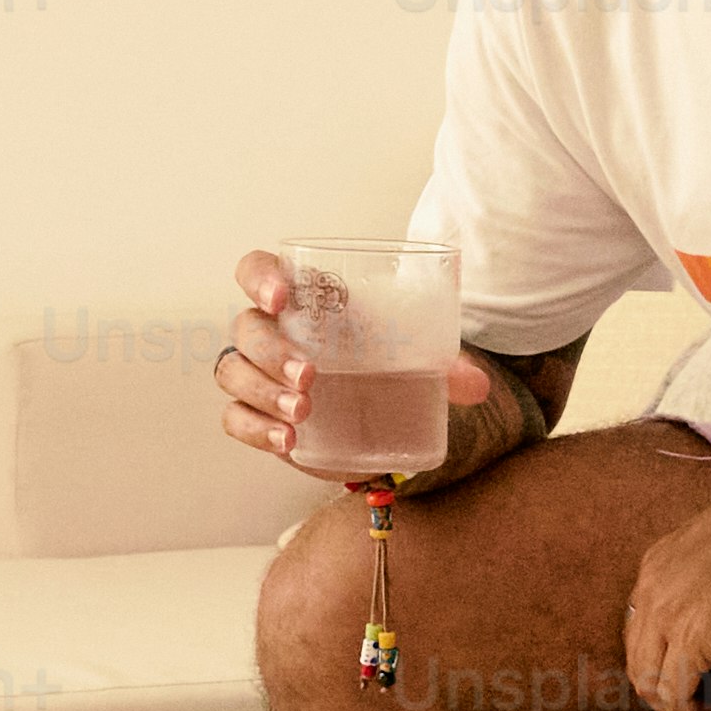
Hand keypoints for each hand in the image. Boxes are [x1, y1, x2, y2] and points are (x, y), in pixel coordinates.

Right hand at [224, 248, 494, 486]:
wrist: (378, 408)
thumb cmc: (387, 360)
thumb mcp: (419, 355)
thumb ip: (447, 364)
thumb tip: (476, 385)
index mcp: (301, 298)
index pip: (256, 270)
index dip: (259, 277)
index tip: (281, 297)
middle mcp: (270, 331)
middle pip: (247, 328)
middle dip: (272, 351)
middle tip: (311, 376)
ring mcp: (258, 374)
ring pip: (233, 372)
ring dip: (262, 390)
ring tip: (302, 412)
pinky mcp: (259, 415)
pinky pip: (235, 419)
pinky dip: (256, 429)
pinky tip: (287, 440)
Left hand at [624, 496, 710, 710]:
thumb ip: (703, 577)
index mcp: (655, 566)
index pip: (640, 626)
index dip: (659, 658)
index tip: (683, 676)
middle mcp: (650, 591)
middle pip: (638, 658)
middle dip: (659, 691)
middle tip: (689, 710)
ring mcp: (666, 617)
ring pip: (649, 680)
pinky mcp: (691, 642)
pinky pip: (676, 693)